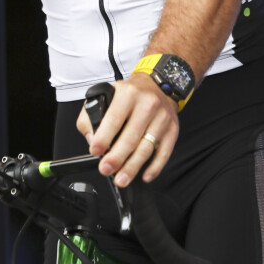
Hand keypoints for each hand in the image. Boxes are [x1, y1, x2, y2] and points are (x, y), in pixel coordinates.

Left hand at [76, 73, 178, 187]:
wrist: (156, 85)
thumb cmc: (129, 94)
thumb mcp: (106, 94)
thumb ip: (91, 115)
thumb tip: (91, 139)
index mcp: (127, 93)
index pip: (114, 118)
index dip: (103, 137)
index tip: (95, 151)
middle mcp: (147, 104)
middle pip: (131, 137)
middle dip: (116, 157)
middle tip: (105, 169)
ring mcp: (161, 118)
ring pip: (146, 147)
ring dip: (132, 167)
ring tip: (121, 178)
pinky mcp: (172, 129)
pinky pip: (164, 152)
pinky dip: (154, 167)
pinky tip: (144, 175)